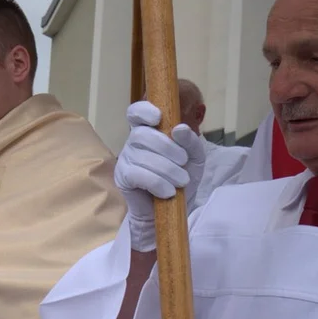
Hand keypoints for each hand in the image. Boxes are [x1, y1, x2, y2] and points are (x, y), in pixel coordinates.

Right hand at [115, 101, 205, 251]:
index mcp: (148, 131)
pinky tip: (168, 192)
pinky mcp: (123, 178)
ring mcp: (125, 159)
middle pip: (142, 135)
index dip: (144, 111)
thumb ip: (191, 141)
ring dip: (168, 170)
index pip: (136, 112)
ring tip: (181, 182)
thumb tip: (179, 129)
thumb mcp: (194, 158)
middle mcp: (133, 142)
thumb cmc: (181, 178)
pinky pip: (138, 175)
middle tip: (183, 162)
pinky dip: (158, 183)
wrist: (174, 208)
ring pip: (143, 157)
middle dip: (167, 148)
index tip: (159, 118)